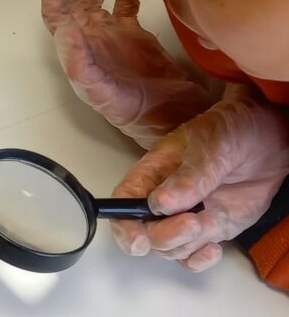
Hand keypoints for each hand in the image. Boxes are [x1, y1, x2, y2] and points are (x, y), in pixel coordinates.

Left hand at [42, 0, 214, 147]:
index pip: (56, 6)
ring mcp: (110, 33)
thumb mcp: (102, 92)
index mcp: (76, 47)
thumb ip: (80, 63)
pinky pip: (126, 2)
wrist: (172, 120)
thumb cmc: (132, 111)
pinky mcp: (134, 34)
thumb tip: (62, 30)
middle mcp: (88, 36)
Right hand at [112, 88, 288, 271]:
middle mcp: (163, 197)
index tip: (139, 240)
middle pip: (146, 232)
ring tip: (215, 220)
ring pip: (170, 248)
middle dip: (166, 236)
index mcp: (153, 171)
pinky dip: (200, 260)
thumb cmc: (231, 131)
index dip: (123, 224)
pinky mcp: (210, 229)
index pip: (124, 200)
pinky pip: (193, 256)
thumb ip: (189, 177)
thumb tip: (160, 204)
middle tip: (194, 224)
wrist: (267, 141)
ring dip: (190, 244)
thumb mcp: (211, 147)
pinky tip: (214, 248)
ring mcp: (187, 216)